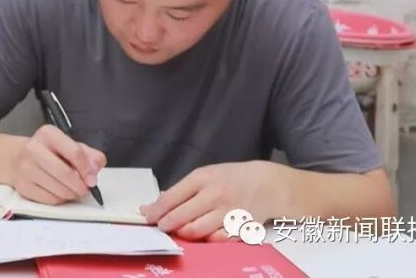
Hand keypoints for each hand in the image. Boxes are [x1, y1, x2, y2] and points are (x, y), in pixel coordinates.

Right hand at [9, 125, 106, 204]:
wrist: (17, 158)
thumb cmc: (48, 152)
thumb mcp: (69, 145)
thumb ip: (88, 154)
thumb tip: (96, 167)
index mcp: (48, 134)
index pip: (74, 152)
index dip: (87, 169)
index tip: (92, 179)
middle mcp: (34, 149)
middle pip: (66, 174)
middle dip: (80, 186)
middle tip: (85, 189)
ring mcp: (26, 168)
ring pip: (59, 190)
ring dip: (72, 194)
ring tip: (73, 190)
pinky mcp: (23, 186)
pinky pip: (50, 200)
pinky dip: (60, 200)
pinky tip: (60, 193)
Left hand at [140, 161, 291, 241]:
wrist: (267, 184)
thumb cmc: (230, 178)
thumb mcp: (204, 175)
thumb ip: (179, 191)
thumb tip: (150, 208)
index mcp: (203, 177)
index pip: (171, 197)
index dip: (156, 211)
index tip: (148, 218)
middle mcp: (215, 194)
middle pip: (181, 216)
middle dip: (166, 225)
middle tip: (162, 227)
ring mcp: (228, 213)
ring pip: (196, 231)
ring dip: (183, 234)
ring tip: (180, 231)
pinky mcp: (240, 228)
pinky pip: (216, 240)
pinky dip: (206, 240)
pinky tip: (203, 236)